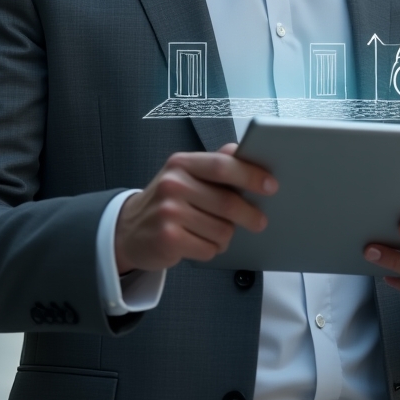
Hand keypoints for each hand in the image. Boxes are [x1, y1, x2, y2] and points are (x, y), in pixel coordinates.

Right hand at [114, 144, 277, 273]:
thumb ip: (214, 164)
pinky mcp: (168, 238)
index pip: (223, 166)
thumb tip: (240, 150)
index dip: (250, 175)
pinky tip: (197, 243)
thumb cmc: (167, 202)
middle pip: (227, 203)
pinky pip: (209, 248)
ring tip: (210, 232)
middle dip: (249, 215)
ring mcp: (168, 212)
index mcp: (181, 164)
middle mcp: (173, 184)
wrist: (128, 231)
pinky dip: (210, 249)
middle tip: (259, 221)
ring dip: (224, 236)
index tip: (271, 185)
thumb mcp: (185, 175)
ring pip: (222, 230)